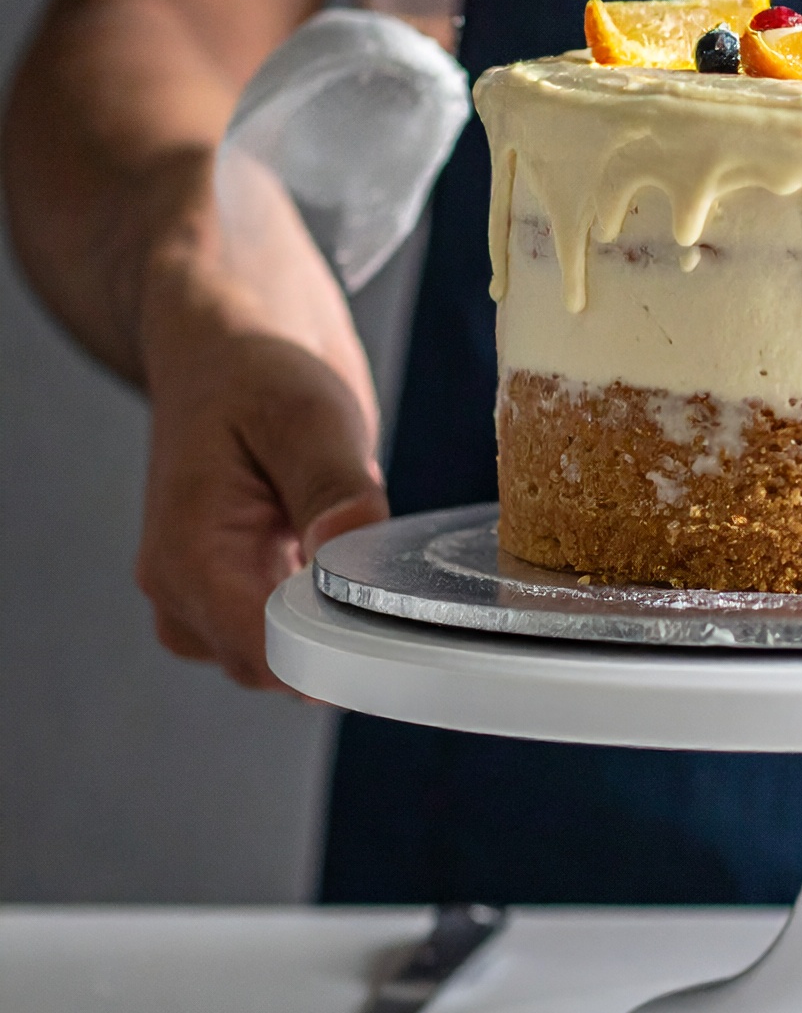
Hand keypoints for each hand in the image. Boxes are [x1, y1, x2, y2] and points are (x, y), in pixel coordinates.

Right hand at [136, 157, 386, 689]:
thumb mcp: (307, 413)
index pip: (264, 651)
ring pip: (287, 661)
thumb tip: (349, 550)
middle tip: (404, 582)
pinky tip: (359, 565)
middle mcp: (186, 591)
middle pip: (278, 669)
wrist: (229, 343)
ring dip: (339, 627)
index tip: (398, 630)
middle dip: (344, 641)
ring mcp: (211, 597)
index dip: (336, 653)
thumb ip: (332, 488)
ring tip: (375, 559)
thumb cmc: (254, 368)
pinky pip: (293, 634)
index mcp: (188, 555)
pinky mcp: (244, 590)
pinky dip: (332, 614)